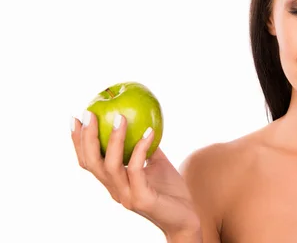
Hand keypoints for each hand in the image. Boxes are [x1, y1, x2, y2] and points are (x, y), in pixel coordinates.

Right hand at [71, 110, 201, 239]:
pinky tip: (150, 131)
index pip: (88, 161)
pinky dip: (140, 148)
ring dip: (113, 139)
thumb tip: (142, 118)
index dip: (78, 141)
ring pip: (110, 166)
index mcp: (113, 182)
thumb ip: (146, 146)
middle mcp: (115, 190)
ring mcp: (126, 196)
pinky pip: (137, 169)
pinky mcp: (142, 199)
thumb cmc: (171, 190)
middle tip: (89, 114)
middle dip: (86, 137)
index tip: (76, 118)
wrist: (187, 216)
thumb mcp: (156, 162)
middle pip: (92, 163)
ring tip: (119, 117)